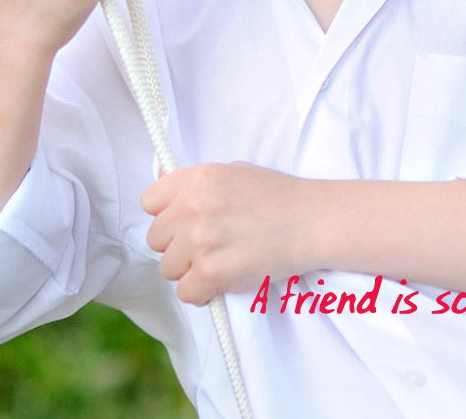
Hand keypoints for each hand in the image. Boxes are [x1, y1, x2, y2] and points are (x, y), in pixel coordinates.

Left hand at [142, 163, 318, 305]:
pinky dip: (203, 293)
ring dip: (191, 270)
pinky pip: (186, 293)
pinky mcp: (212, 272)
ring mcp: (200, 240)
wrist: (314, 221)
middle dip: (179, 246)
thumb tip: (166, 198)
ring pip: (168, 268)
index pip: (150, 203)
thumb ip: (198, 185)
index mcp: (196, 179)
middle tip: (210, 246)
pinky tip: (224, 281)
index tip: (186, 223)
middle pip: (157, 239)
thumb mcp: (234, 172)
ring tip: (221, 262)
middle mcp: (192, 206)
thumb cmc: (280, 196)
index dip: (168, 215)